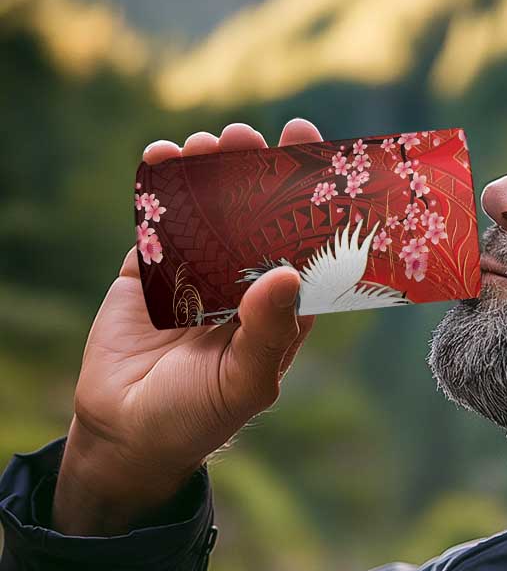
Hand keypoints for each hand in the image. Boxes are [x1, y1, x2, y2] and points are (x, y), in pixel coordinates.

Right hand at [53, 119, 322, 533]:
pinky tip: (163, 158)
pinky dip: (160, 188)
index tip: (315, 154)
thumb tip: (287, 273)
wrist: (127, 433)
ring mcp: (196, 272)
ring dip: (210, 172)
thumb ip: (268, 331)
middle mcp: (244, 282)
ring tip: (209, 144)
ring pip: (209, 209)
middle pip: (257, 215)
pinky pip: (159, 221)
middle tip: (251, 137)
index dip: (311, 200)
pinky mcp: (150, 270)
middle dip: (256, 172)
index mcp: (281, 307)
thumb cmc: (200, 416)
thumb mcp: (245, 381)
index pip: (304, 244)